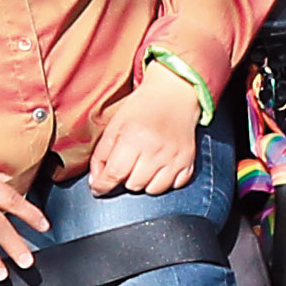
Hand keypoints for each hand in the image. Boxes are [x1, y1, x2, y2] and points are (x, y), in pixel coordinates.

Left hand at [81, 66, 206, 196]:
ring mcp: (175, 157)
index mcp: (133, 138)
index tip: (98, 188)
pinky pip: (174, 186)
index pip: (114, 174)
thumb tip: (95, 183)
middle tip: (128, 162)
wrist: (174, 95)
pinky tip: (160, 167)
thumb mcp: (114, 125)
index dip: (102, 185)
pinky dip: (165, 181)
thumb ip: (101, 155)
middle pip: (133, 185)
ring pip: (154, 190)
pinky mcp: (189, 161)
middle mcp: (156, 149)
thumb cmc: (142, 108)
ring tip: (144, 165)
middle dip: (125, 178)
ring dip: (145, 182)